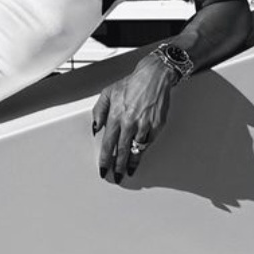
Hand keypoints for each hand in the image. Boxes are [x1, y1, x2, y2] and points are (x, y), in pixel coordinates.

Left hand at [91, 54, 175, 183]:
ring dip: (131, 162)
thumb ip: (99, 111)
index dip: (105, 159)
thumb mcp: (108, 93)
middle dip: (117, 166)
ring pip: (136, 150)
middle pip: (121, 151)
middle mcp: (130, 122)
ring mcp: (145, 125)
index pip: (108, 143)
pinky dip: (143, 150)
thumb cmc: (132, 84)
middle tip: (116, 176)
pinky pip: (148, 142)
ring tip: (127, 171)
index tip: (104, 168)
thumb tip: (95, 127)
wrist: (154, 77)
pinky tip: (139, 155)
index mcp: (116, 116)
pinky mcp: (157, 126)